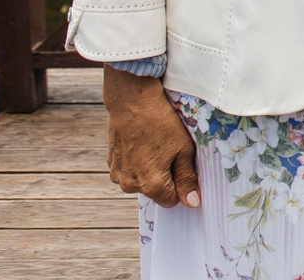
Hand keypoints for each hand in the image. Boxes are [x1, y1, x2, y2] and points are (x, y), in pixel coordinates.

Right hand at [103, 66, 199, 207]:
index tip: (184, 167)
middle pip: (156, 191)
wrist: (132, 101)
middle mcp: (130, 185)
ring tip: (156, 144)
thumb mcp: (183, 150)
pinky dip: (138, 160)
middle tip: (171, 151)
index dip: (182, 186)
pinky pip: (129, 170)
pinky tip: (143, 141)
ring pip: (142, 180)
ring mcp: (117, 174)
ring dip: (151, 168)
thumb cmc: (162, 123)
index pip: (172, 201)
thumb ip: (187, 179)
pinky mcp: (111, 162)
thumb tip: (192, 202)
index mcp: (150, 186)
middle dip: (166, 176)